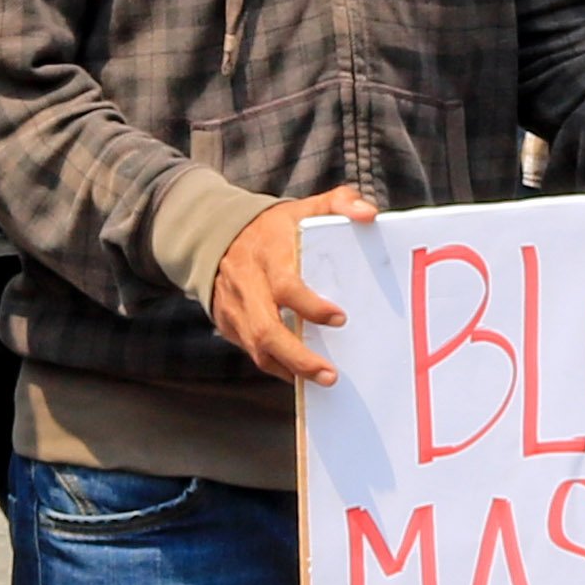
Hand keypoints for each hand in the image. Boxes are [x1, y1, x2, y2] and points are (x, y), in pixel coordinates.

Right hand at [214, 186, 377, 384]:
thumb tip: (370, 214)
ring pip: (257, 347)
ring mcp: (236, 308)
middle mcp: (248, 284)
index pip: (286, 285)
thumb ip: (339, 203)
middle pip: (267, 328)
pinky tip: (302, 375)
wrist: (215, 235)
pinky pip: (253, 352)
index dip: (309, 306)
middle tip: (330, 373)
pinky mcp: (230, 324)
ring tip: (323, 380)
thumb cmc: (272, 227)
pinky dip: (277, 367)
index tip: (340, 318)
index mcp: (268, 255)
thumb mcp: (302, 207)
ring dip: (289, 368)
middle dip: (298, 356)